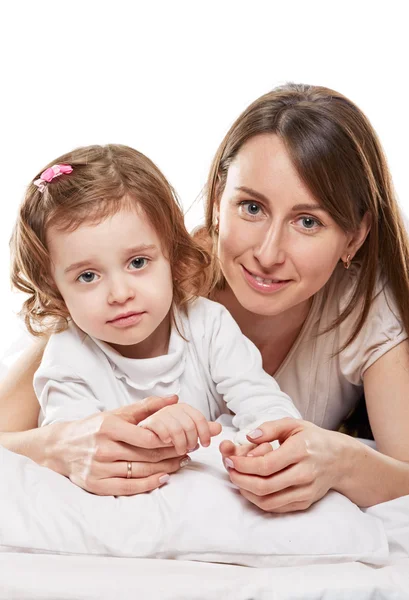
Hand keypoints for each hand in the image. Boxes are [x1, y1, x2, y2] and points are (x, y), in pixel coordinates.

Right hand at [46, 395, 194, 495]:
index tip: (183, 437)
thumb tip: (174, 399)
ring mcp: (99, 468)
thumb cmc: (94, 427)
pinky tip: (163, 478)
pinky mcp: (97, 485)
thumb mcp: (117, 412)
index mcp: (108, 427)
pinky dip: (149, 484)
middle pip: (146, 455)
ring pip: (140, 471)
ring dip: (165, 468)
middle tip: (188, 451)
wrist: (61, 447)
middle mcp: (103, 448)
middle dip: (171, 454)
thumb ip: (147, 406)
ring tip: (181, 462)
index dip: (168, 439)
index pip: (146, 437)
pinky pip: (128, 488)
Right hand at [138, 403, 221, 454]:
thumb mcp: (186, 430)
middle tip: (189, 449)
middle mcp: (172, 408)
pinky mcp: (149, 422)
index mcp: (183, 408)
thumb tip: (218, 428)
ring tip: (179, 450)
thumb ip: (202, 429)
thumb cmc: (166, 432)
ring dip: (180, 444)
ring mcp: (160, 414)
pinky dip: (167, 440)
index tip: (205, 444)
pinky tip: (166, 443)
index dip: (205, 433)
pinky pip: (163, 431)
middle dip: (191, 441)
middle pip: (189, 425)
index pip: (199, 418)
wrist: (143, 432)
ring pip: (177, 430)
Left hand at [219, 418, 341, 512]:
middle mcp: (305, 474)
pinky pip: (276, 507)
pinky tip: (250, 487)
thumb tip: (249, 437)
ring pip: (268, 501)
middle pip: (264, 486)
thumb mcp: (293, 424)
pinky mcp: (305, 503)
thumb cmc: (312, 439)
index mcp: (301, 451)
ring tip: (237, 479)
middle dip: (240, 480)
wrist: (339, 460)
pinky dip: (258, 500)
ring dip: (246, 492)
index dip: (244, 465)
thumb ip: (269, 428)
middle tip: (229, 470)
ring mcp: (306, 491)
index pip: (267, 465)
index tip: (230, 459)